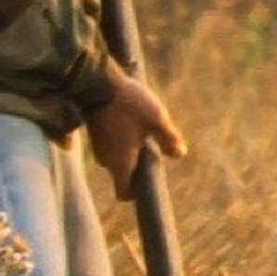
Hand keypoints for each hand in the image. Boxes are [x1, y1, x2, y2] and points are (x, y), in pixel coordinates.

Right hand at [86, 77, 186, 198]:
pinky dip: (122, 139)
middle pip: (123, 174)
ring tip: (145, 129)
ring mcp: (98, 146)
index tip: (150, 178)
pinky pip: (111, 145)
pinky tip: (133, 120)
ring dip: (131, 150)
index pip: (123, 192)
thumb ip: (169, 139)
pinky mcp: (96, 132)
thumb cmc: (130, 104)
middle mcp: (106, 160)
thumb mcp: (157, 120)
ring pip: (117, 157)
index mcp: (120, 163)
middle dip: (138, 166)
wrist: (98, 82)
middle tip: (154, 147)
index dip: (136, 192)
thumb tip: (180, 154)